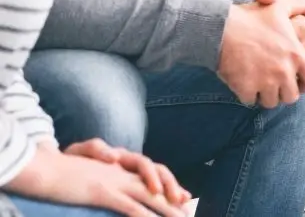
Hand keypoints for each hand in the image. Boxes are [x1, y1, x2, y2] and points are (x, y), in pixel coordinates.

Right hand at [6, 146, 187, 216]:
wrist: (43, 166)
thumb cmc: (64, 170)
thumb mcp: (90, 172)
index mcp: (120, 165)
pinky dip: (143, 214)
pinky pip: (128, 205)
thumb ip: (106, 175)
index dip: (169, 182)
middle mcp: (121, 170)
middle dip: (174, 193)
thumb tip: (117, 181)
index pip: (153, 168)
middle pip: (157, 178)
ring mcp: (114, 181)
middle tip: (187, 208)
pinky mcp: (102, 192)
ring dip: (166, 208)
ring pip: (148, 194)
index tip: (183, 196)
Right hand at [219, 0, 304, 107]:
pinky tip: (243, 82)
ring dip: (266, 95)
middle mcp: (284, 72)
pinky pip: (250, 101)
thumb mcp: (281, 6)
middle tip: (274, 82)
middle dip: (284, 91)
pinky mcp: (246, 88)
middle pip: (291, 96)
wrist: (221, 28)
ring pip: (271, 102)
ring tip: (259, 83)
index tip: (297, 80)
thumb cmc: (252, 16)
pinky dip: (247, 94)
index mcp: (296, 55)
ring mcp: (265, 82)